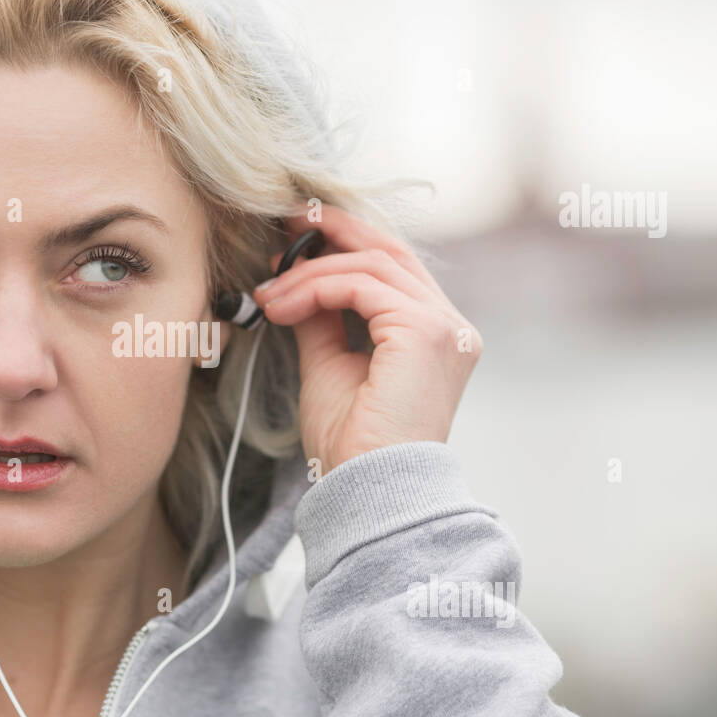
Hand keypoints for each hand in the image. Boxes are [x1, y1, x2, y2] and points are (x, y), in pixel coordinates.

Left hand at [251, 203, 481, 475]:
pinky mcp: (426, 331)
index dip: (343, 245)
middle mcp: (450, 325)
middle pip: (390, 252)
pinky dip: (315, 288)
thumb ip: (321, 320)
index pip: (392, 269)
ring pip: (370, 265)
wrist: (368, 491)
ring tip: (266, 294)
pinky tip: (280, 307)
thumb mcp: (328, 366)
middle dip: (333, 232)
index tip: (291, 244)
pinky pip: (361, 286)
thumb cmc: (351, 446)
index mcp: (434, 335)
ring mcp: (444, 326)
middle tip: (282, 225)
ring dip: (308, 273)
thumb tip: (296, 280)